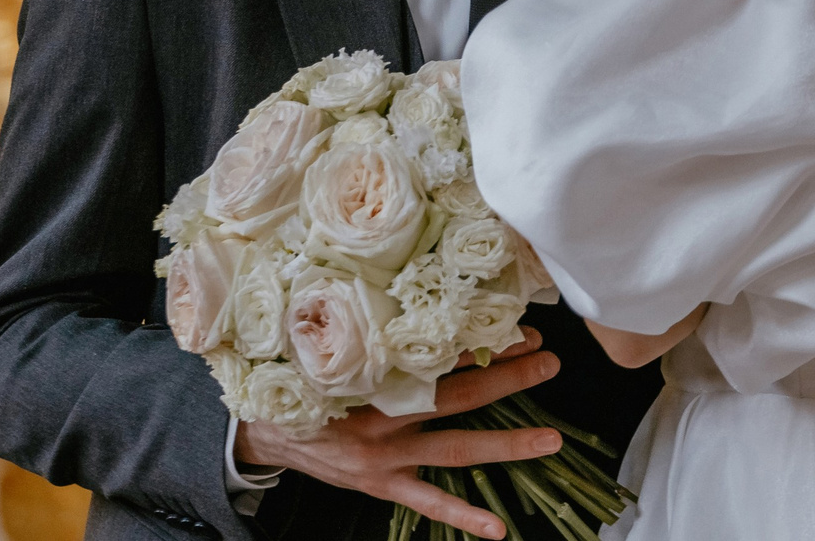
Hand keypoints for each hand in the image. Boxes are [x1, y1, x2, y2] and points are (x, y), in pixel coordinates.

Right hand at [232, 331, 561, 538]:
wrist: (264, 432)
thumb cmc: (304, 382)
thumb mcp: (329, 352)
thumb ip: (368, 336)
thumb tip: (413, 298)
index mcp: (373, 372)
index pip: (436, 353)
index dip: (479, 341)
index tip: (520, 326)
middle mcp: (384, 413)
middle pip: (456, 395)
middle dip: (507, 378)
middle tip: (548, 362)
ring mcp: (386, 455)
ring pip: (455, 448)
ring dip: (506, 444)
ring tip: (550, 439)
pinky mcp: (383, 485)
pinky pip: (429, 503)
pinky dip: (463, 516)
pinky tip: (497, 528)